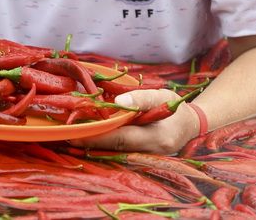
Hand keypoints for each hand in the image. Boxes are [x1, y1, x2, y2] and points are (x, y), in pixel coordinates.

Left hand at [70, 89, 200, 153]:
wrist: (190, 125)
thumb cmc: (175, 108)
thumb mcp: (161, 96)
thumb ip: (140, 98)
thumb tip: (118, 102)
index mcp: (156, 138)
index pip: (120, 139)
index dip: (96, 137)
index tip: (74, 133)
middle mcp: (150, 154)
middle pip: (113, 150)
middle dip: (89, 144)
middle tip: (65, 135)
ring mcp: (146, 160)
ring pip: (114, 155)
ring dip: (92, 147)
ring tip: (70, 137)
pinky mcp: (140, 159)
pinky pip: (118, 154)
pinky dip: (102, 148)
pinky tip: (87, 140)